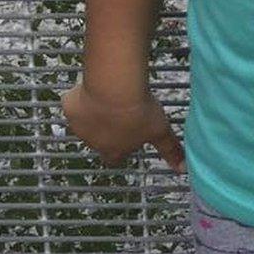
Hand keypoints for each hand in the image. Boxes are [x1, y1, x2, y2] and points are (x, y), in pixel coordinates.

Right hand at [60, 81, 186, 174]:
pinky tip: (94, 84)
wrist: (115, 88)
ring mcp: (78, 125)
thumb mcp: (160, 130)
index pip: (114, 158)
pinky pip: (73, 101)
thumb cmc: (139, 111)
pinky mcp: (69, 106)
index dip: (121, 147)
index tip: (128, 134)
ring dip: (94, 111)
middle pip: (99, 139)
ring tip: (110, 93)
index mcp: (114, 151)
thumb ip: (170, 149)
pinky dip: (81, 94)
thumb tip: (184, 169)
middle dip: (107, 127)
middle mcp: (93, 143)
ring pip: (84, 121)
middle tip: (120, 109)